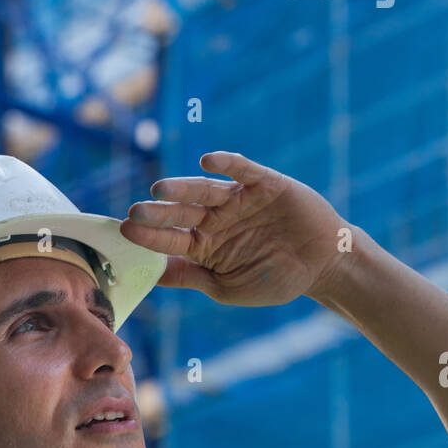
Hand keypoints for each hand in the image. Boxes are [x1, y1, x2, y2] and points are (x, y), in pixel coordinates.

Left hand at [119, 152, 348, 306]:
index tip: (125, 233)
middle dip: (158, 213)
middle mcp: (217, 219)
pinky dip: (226, 163)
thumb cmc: (274, 279)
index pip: (170, 239)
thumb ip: (191, 276)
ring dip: (182, 188)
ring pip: (204, 190)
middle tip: (134, 212)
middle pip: (181, 213)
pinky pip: (242, 170)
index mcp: (205, 245)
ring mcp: (239, 200)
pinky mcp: (264, 184)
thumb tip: (153, 274)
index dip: (149, 236)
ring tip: (159, 189)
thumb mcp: (225, 286)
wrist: (322, 266)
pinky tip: (207, 161)